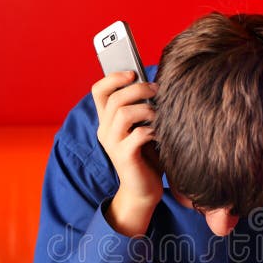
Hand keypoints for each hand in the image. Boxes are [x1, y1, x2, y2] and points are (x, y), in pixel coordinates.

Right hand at [92, 71, 161, 235]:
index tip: (133, 72)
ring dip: (146, 108)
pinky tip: (163, 134)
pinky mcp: (124, 157)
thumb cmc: (147, 156)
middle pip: (114, 98)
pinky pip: (138, 134)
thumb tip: (155, 84)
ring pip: (123, 113)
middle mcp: (105, 130)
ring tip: (160, 113)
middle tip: (157, 89)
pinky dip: (154, 130)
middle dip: (138, 89)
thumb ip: (142, 108)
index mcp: (107, 120)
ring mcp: (112, 144)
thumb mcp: (142, 127)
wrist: (144, 190)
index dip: (114, 77)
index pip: (99, 90)